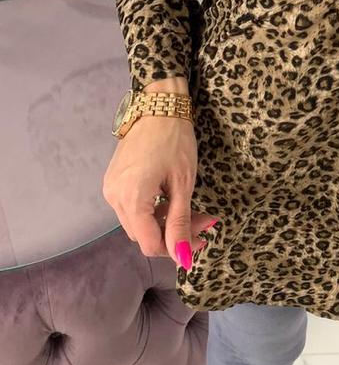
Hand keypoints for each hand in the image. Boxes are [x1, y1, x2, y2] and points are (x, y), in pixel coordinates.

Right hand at [102, 114, 217, 270]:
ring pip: (137, 223)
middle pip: (143, 235)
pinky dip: (152, 210)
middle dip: (173, 234)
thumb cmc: (175, 140)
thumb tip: (184, 259)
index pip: (150, 244)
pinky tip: (170, 200)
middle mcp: (114, 198)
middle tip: (202, 222)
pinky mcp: (113, 181)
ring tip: (190, 210)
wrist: (158, 105)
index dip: (176, 248)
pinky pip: (131, 208)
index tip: (201, 239)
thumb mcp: (183, 183)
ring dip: (163, 223)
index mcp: (131, 198)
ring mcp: (110, 189)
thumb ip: (181, 222)